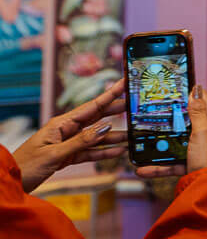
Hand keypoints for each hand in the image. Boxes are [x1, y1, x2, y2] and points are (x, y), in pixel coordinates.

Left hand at [11, 78, 126, 190]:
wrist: (10, 183)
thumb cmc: (26, 166)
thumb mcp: (54, 154)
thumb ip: (82, 141)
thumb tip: (106, 126)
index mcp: (61, 124)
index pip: (91, 106)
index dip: (110, 94)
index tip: (124, 83)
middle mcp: (66, 130)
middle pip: (96, 119)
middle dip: (116, 113)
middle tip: (135, 107)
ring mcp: (67, 143)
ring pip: (95, 137)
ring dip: (112, 137)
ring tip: (132, 136)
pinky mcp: (67, 157)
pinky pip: (89, 152)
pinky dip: (102, 152)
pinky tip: (116, 151)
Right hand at [135, 85, 206, 180]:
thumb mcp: (202, 131)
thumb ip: (197, 112)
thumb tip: (197, 89)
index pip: (202, 101)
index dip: (190, 93)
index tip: (175, 86)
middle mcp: (205, 134)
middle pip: (185, 121)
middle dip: (169, 118)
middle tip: (153, 111)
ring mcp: (196, 149)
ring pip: (174, 143)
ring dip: (158, 145)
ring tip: (141, 142)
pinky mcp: (187, 164)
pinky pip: (170, 162)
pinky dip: (157, 166)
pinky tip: (142, 169)